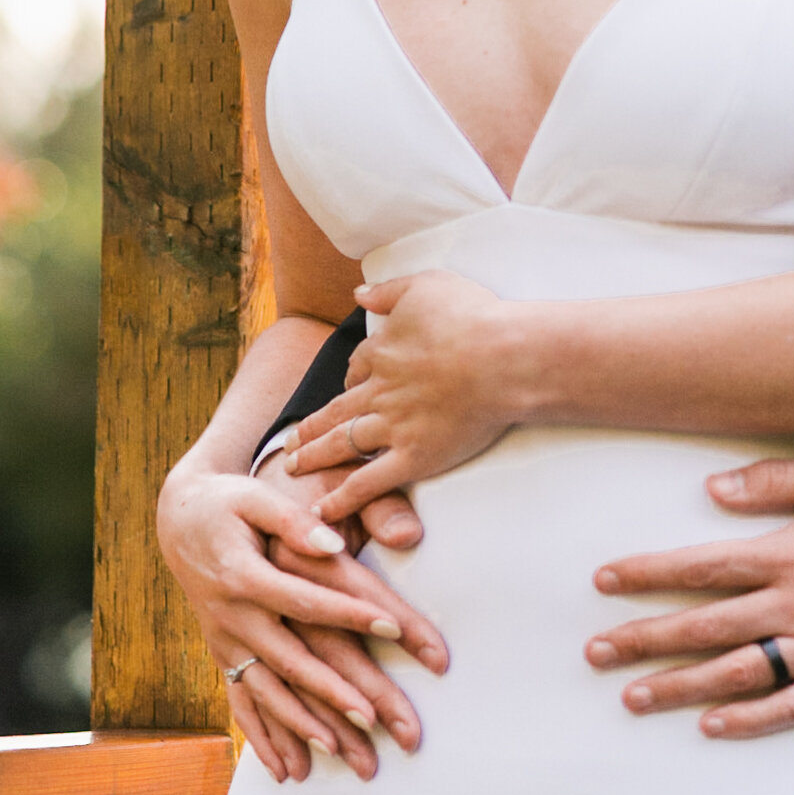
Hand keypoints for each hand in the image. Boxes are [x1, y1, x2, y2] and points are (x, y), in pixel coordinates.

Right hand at [157, 455, 447, 783]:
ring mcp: (225, 642)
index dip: (350, 612)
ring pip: (267, 693)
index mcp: (245, 574)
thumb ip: (295, 521)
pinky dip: (265, 739)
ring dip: (303, 726)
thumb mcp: (257, 498)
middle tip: (378, 718)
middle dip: (335, 692)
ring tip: (343, 752)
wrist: (179, 519)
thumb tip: (334, 544)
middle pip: (291, 662)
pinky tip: (289, 771)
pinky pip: (242, 705)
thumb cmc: (229, 503)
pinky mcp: (224, 656)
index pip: (307, 600)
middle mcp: (232, 616)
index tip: (395, 626)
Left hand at [284, 270, 519, 520]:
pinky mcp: (412, 457)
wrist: (501, 357)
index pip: (358, 366)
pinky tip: (324, 509)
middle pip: (336, 410)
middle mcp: (380, 391)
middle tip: (291, 441)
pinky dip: (344, 498)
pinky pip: (368, 483)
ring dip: (315, 456)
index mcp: (383, 351)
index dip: (351, 376)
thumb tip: (359, 293)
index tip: (347, 384)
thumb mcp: (426, 285)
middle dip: (311, 426)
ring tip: (295, 466)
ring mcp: (393, 426)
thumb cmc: (471, 317)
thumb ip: (389, 291)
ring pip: (342, 444)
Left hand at [584, 457, 793, 739]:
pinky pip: (789, 708)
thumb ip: (775, 480)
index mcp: (789, 553)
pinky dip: (748, 721)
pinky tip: (712, 726)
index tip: (605, 582)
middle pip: (704, 626)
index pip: (702, 566)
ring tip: (633, 697)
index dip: (649, 574)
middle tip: (595, 652)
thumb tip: (713, 489)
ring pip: (734, 673)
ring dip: (679, 686)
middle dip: (644, 637)